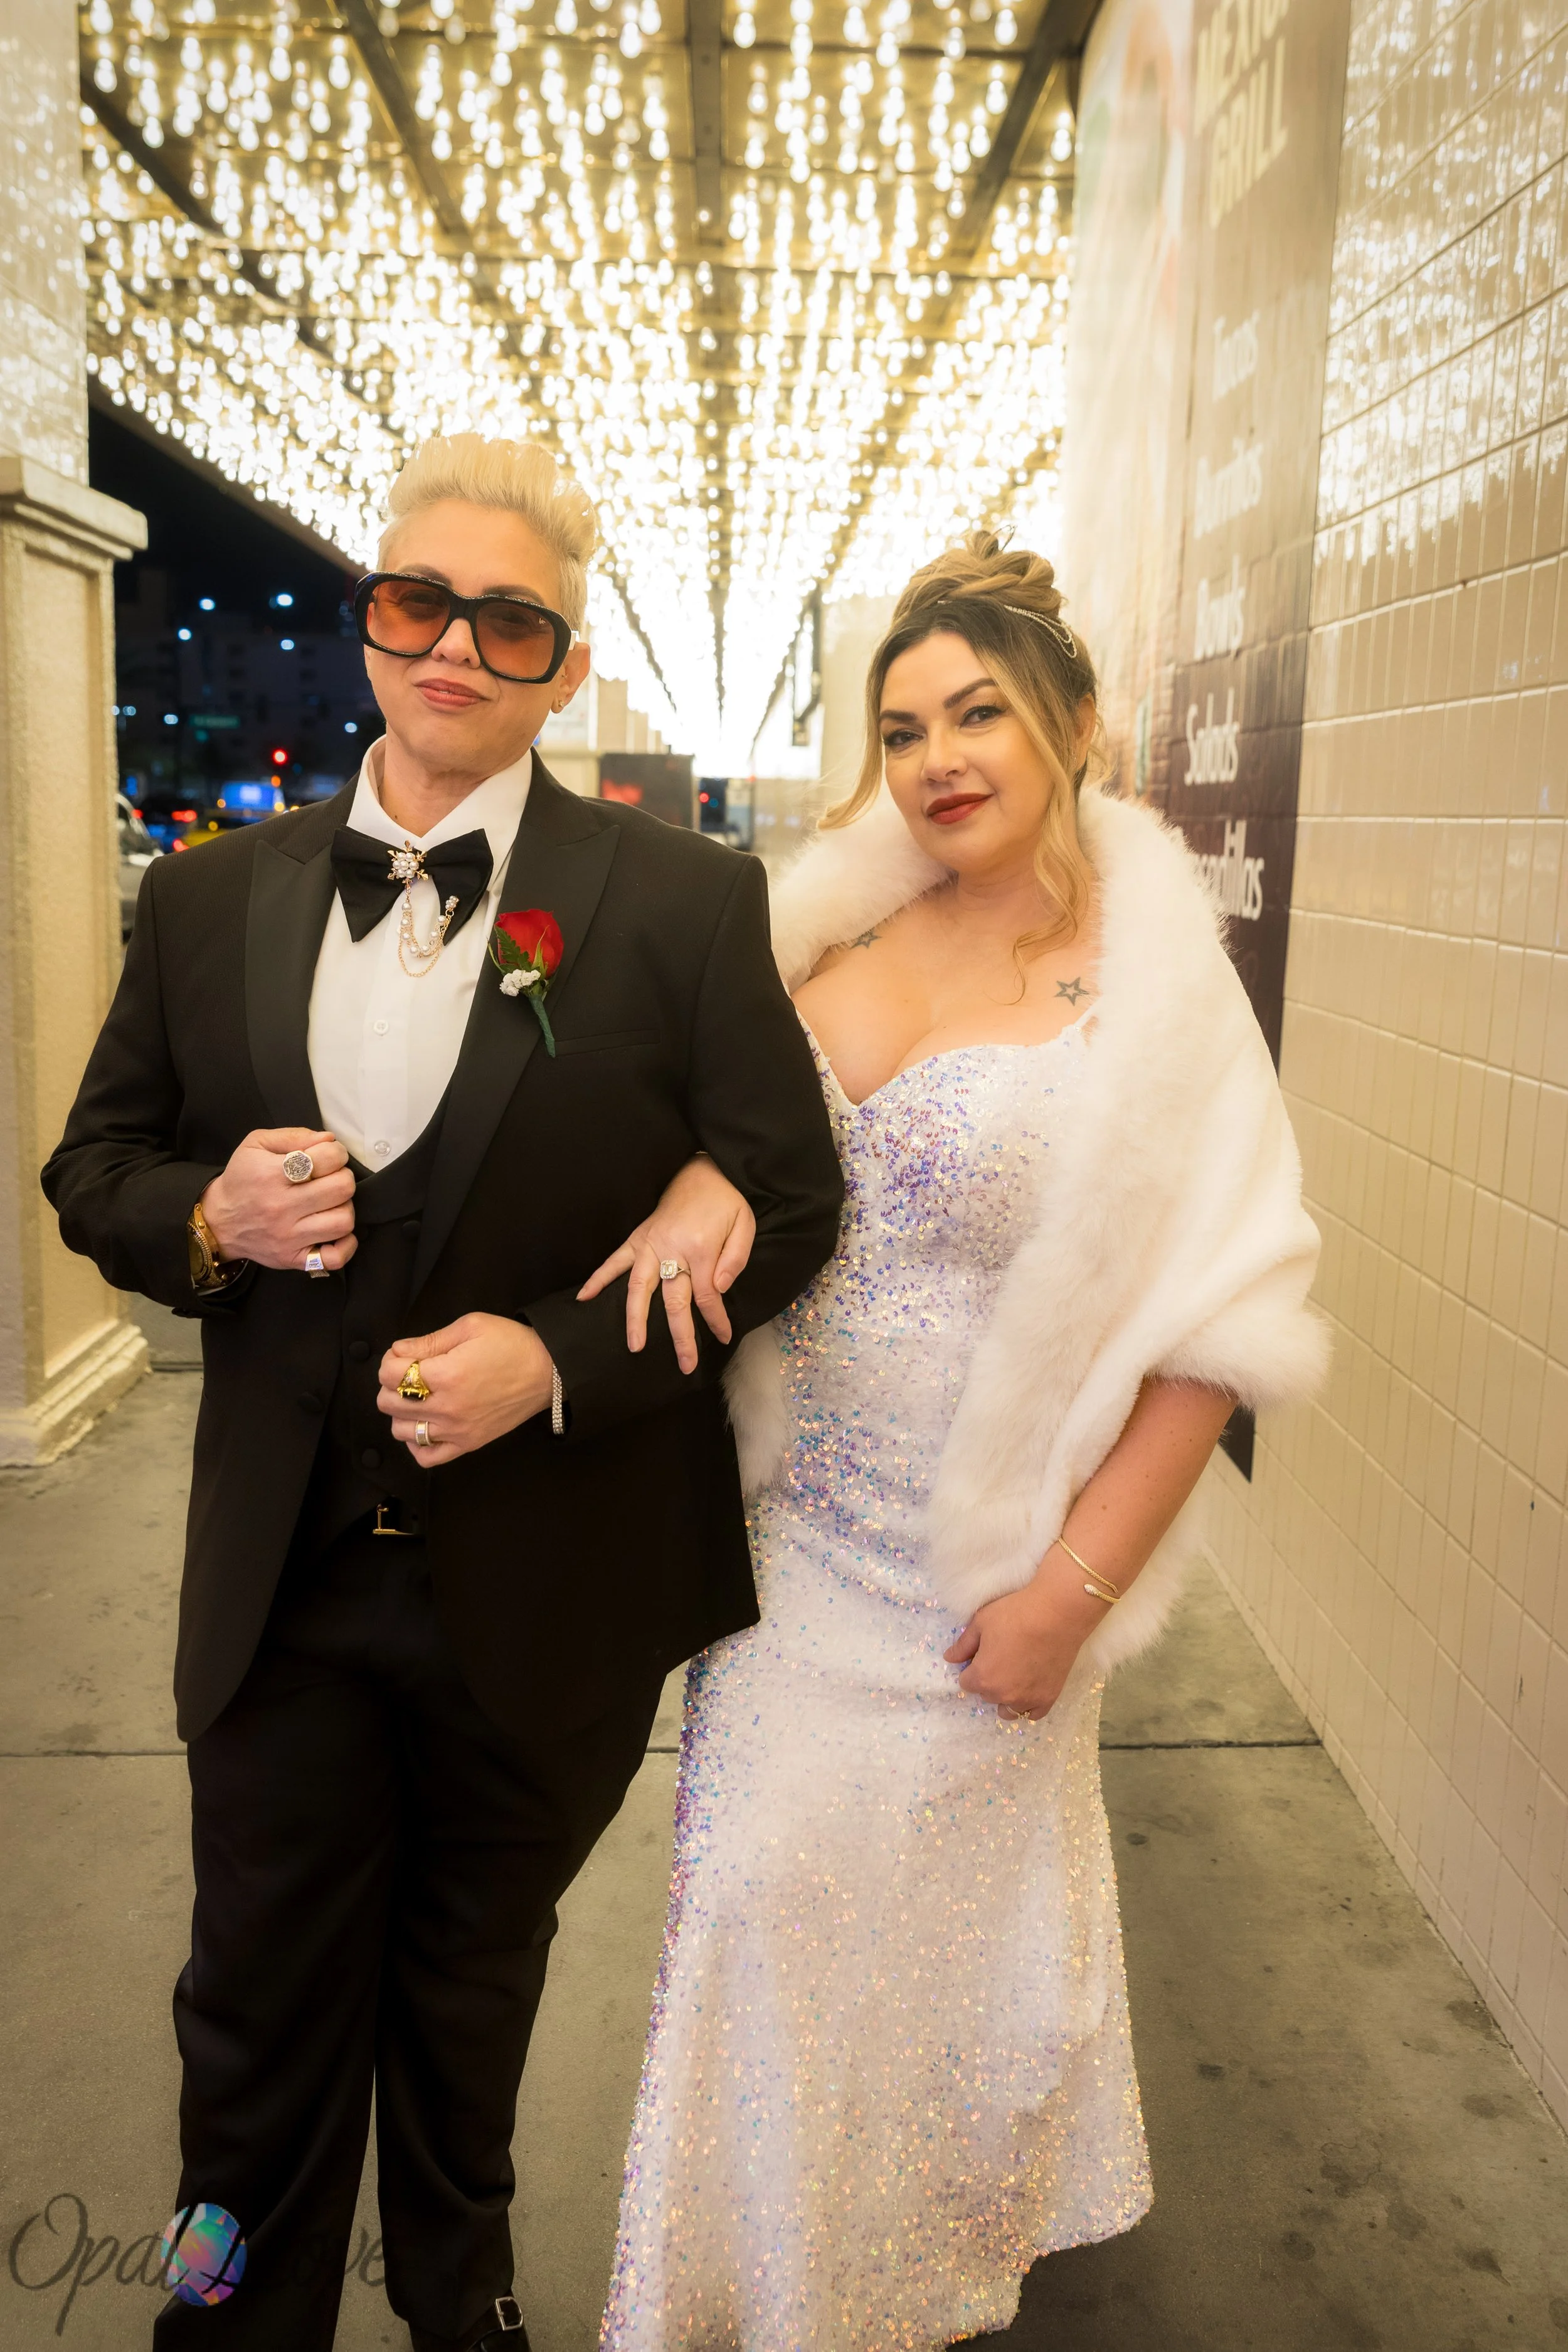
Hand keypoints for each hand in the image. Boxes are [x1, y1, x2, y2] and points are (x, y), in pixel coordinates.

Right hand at [201, 1128, 355, 1273]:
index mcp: (272, 1174)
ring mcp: (289, 1237)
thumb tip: (329, 1140)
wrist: (218, 1221)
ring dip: (344, 1208)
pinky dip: (345, 1245)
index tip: (329, 1156)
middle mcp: (281, 1207)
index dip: (336, 1152)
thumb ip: (294, 1136)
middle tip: (330, 1179)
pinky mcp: (293, 1258)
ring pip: (343, 1221)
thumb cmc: (242, 1180)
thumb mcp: (255, 1145)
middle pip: (342, 1188)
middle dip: (343, 1178)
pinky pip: (335, 1258)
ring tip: (330, 1203)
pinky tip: (336, 1231)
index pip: (328, 1158)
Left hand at [377, 1313, 555, 1465]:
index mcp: (447, 1374)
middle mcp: (447, 1407)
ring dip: (402, 1412)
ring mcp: (457, 1430)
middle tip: (411, 1374)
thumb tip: (397, 1350)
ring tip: (418, 1398)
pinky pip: (426, 1456)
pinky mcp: (468, 1444)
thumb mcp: (471, 1326)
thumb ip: (430, 1340)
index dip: (390, 1360)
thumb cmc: (512, 1344)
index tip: (404, 1355)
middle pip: (389, 1403)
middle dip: (392, 1384)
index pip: (389, 1374)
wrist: (548, 1372)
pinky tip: (425, 1425)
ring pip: (401, 1431)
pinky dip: (417, 1443)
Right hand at [576, 1154, 756, 1373]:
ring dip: (636, 1318)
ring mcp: (651, 1244)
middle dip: (680, 1335)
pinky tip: (583, 1298)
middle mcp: (672, 1249)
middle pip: (674, 1301)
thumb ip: (736, 1258)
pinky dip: (598, 1278)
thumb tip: (719, 1289)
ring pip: (639, 1287)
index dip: (715, 1319)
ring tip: (634, 1346)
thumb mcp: (745, 1224)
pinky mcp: (638, 1238)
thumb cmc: (725, 1201)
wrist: (701, 1171)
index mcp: (701, 1248)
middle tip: (684, 1364)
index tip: (723, 1337)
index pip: (707, 1295)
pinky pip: (615, 1261)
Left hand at [944, 1553, 1106, 1721]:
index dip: (971, 1667)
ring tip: (1014, 1675)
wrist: (1057, 1614)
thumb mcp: (981, 1622)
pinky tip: (1029, 1688)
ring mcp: (1027, 1700)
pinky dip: (1027, 1704)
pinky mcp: (1048, 1699)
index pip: (966, 1682)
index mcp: (982, 1678)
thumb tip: (949, 1658)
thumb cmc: (1015, 1614)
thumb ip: (962, 1645)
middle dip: (988, 1680)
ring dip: (1005, 1696)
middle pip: (986, 1695)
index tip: (982, 1654)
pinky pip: (1031, 1713)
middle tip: (1001, 1658)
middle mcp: (1003, 1695)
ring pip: (1007, 1708)